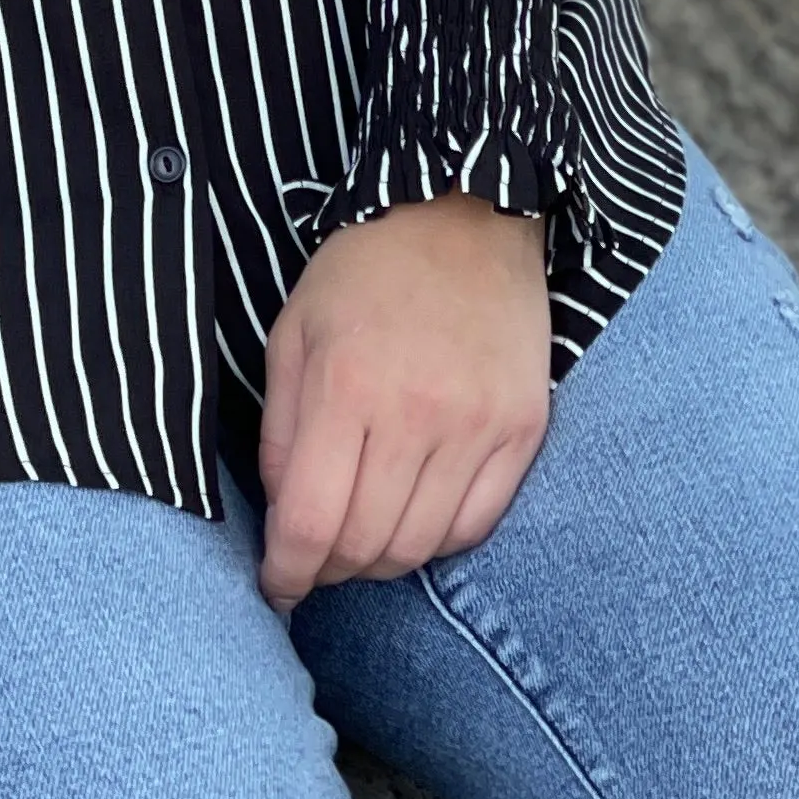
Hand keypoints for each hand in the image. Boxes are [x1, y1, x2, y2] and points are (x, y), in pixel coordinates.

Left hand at [254, 191, 550, 608]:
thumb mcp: (294, 331)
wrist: (465, 214)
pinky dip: (436, 539)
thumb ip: (280, 429)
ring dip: (381, 561)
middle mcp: (416, 414)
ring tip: (361, 538)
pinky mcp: (523, 430)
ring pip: (421, 547)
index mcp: (346, 385)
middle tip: (314, 561)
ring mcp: (478, 426)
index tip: (275, 585)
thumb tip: (282, 515)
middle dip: (329, 570)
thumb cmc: (366, 269)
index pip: (310, 521)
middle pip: (366, 546)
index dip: (286, 571)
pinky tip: (413, 515)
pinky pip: (476, 525)